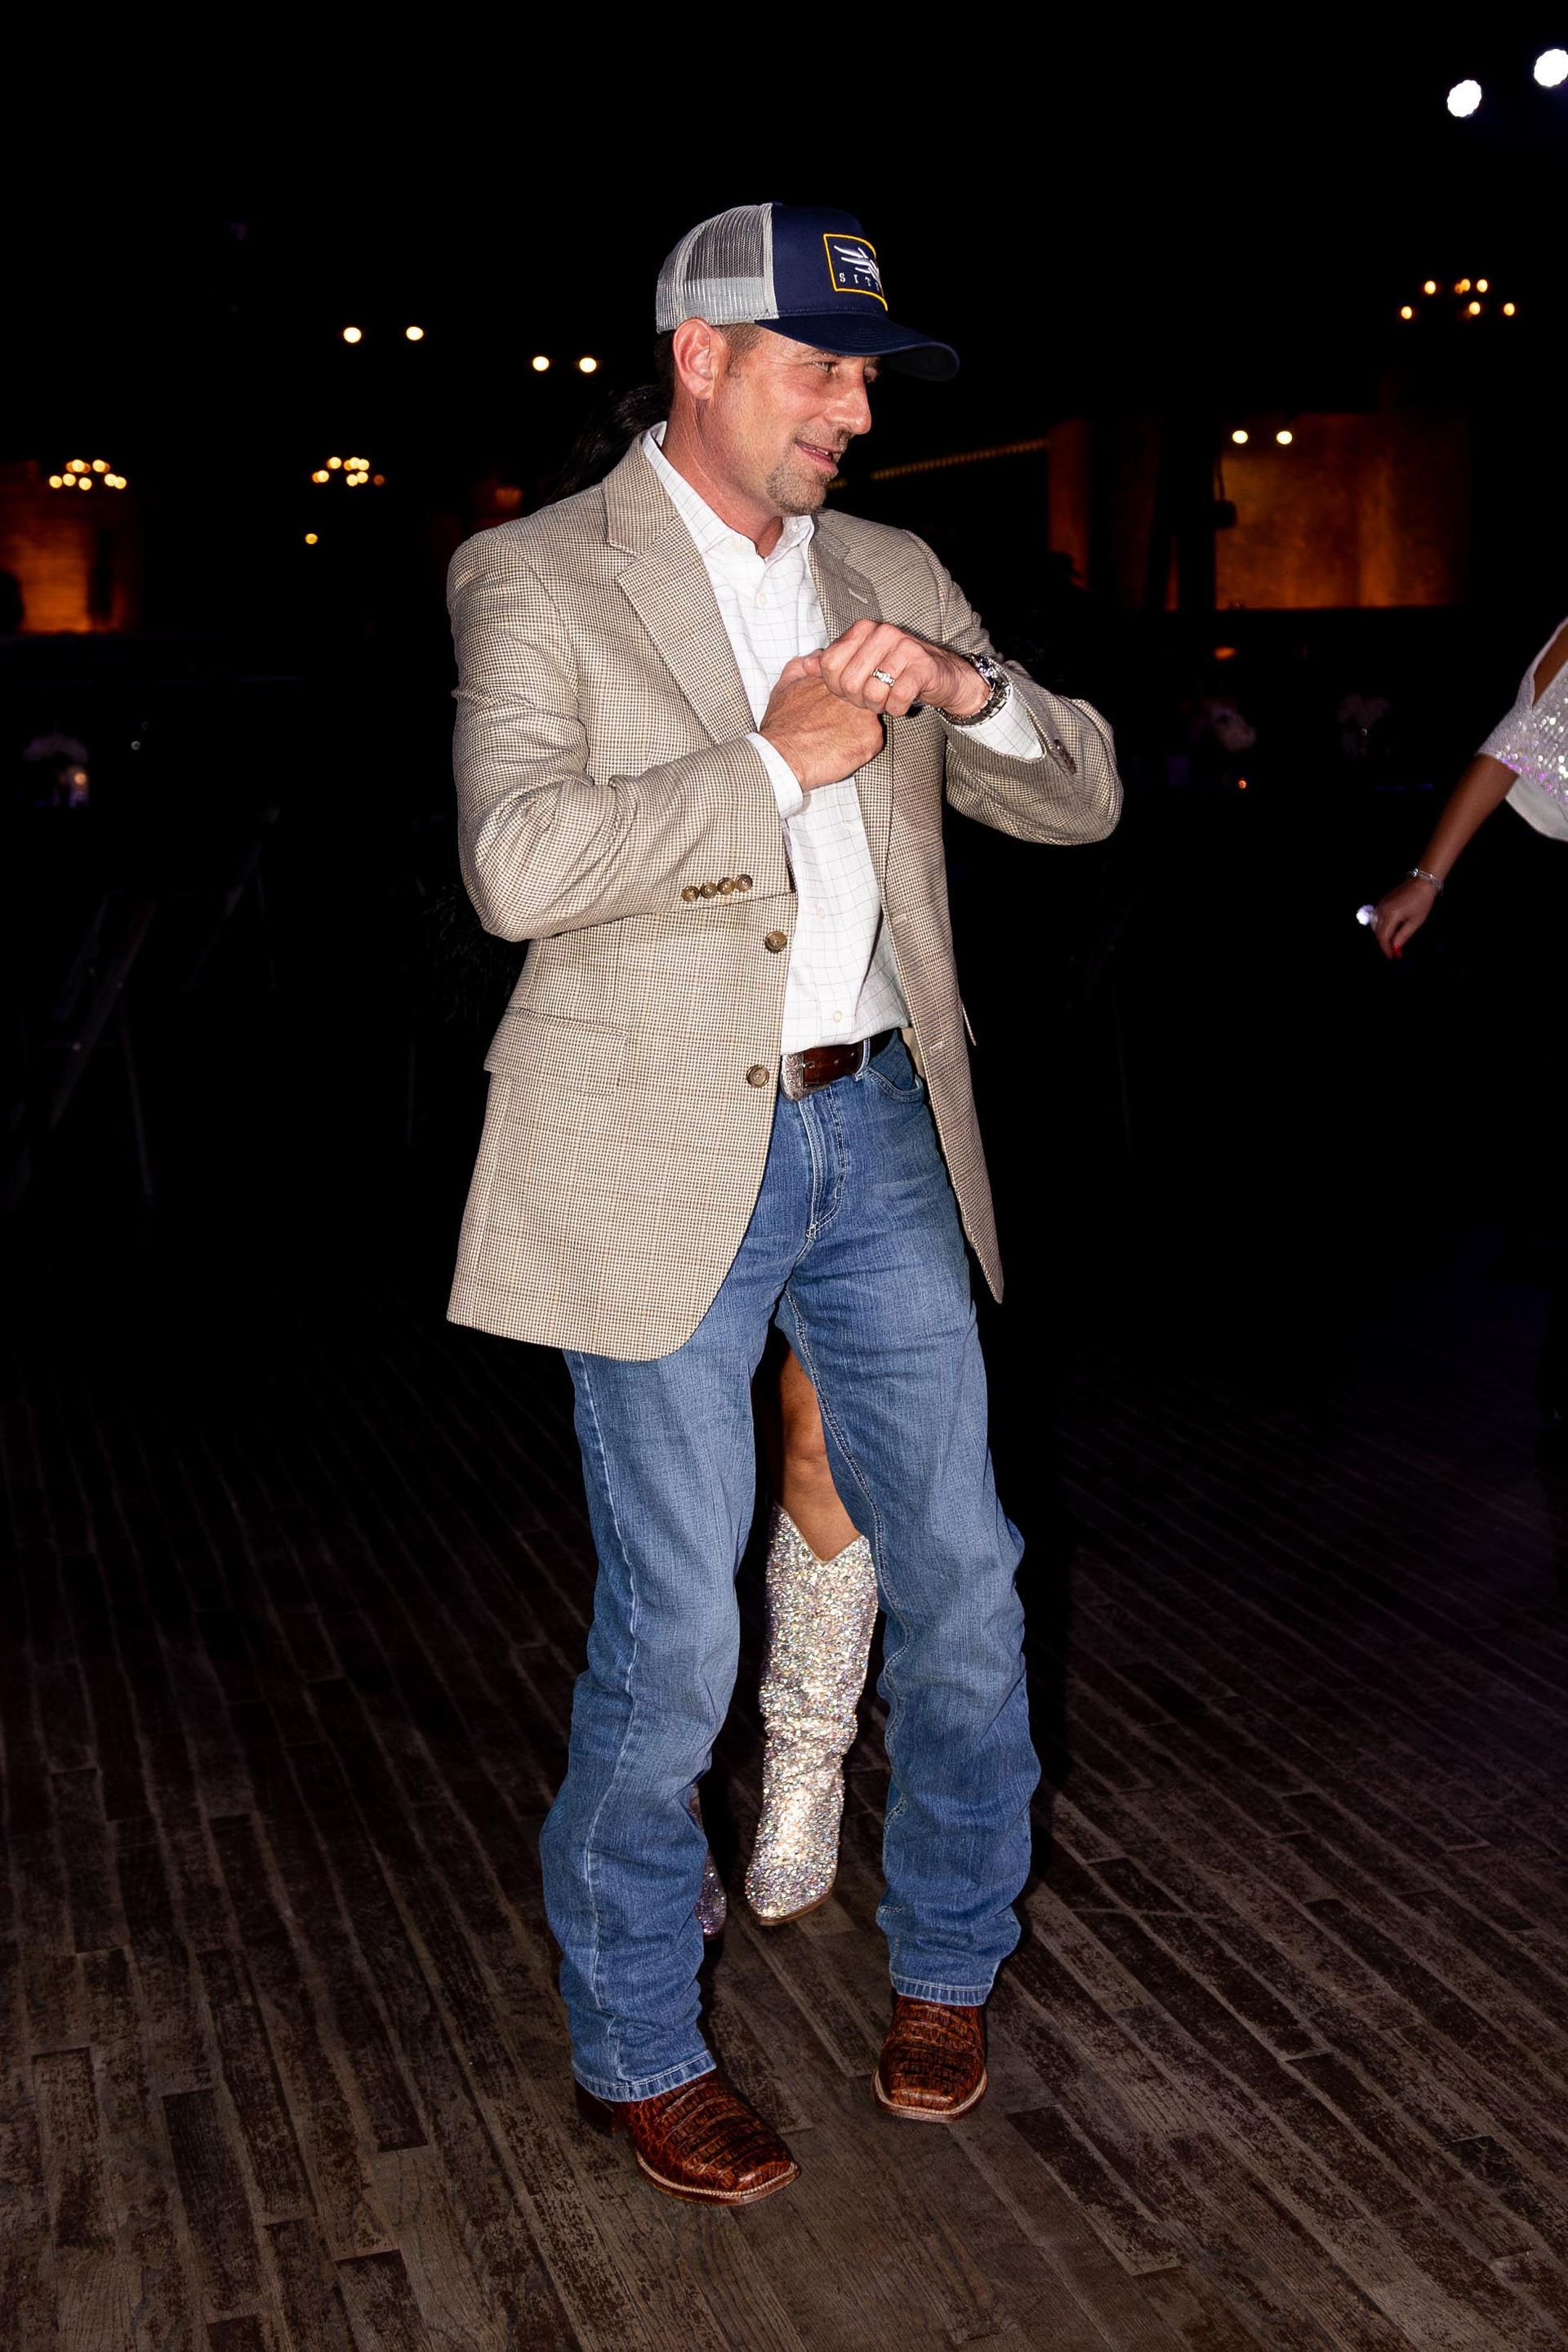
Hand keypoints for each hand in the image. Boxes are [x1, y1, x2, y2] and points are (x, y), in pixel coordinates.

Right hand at [759, 656, 885, 791]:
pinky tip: (843, 751)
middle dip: (855, 711)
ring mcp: (867, 714)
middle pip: (865, 699)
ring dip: (860, 729)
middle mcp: (855, 693)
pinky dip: (863, 748)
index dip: (844, 697)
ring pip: (872, 719)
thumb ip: (801, 666)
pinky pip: (875, 741)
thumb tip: (816, 658)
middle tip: (835, 725)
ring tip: (837, 739)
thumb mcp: (785, 686)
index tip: (833, 708)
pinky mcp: (872, 738)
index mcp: (836, 679)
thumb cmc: (782, 727)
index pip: (853, 680)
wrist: (784, 756)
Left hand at [815, 618, 986, 719]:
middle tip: (871, 700)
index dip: (836, 688)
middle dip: (858, 700)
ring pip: (872, 691)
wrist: (941, 676)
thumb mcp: (861, 665)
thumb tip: (804, 665)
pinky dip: (897, 709)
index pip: (829, 664)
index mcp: (863, 629)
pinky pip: (897, 698)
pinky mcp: (923, 666)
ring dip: (879, 706)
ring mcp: (905, 647)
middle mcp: (883, 633)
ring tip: (887, 700)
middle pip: (849, 682)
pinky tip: (902, 703)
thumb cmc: (896, 672)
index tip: (850, 691)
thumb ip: (832, 664)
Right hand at [1369, 875, 1439, 960]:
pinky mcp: (1381, 902)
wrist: (1422, 882)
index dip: (1386, 949)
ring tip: (1392, 943)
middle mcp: (1382, 910)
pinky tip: (1390, 931)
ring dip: (1382, 936)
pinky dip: (1381, 927)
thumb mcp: (1416, 922)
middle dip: (1384, 944)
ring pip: (1375, 926)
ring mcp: (1380, 905)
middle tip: (1393, 952)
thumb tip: (1395, 949)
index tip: (1392, 957)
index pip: (1383, 937)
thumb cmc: (1422, 902)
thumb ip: (1403, 936)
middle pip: (1378, 932)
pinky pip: (1377, 918)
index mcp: (1391, 915)